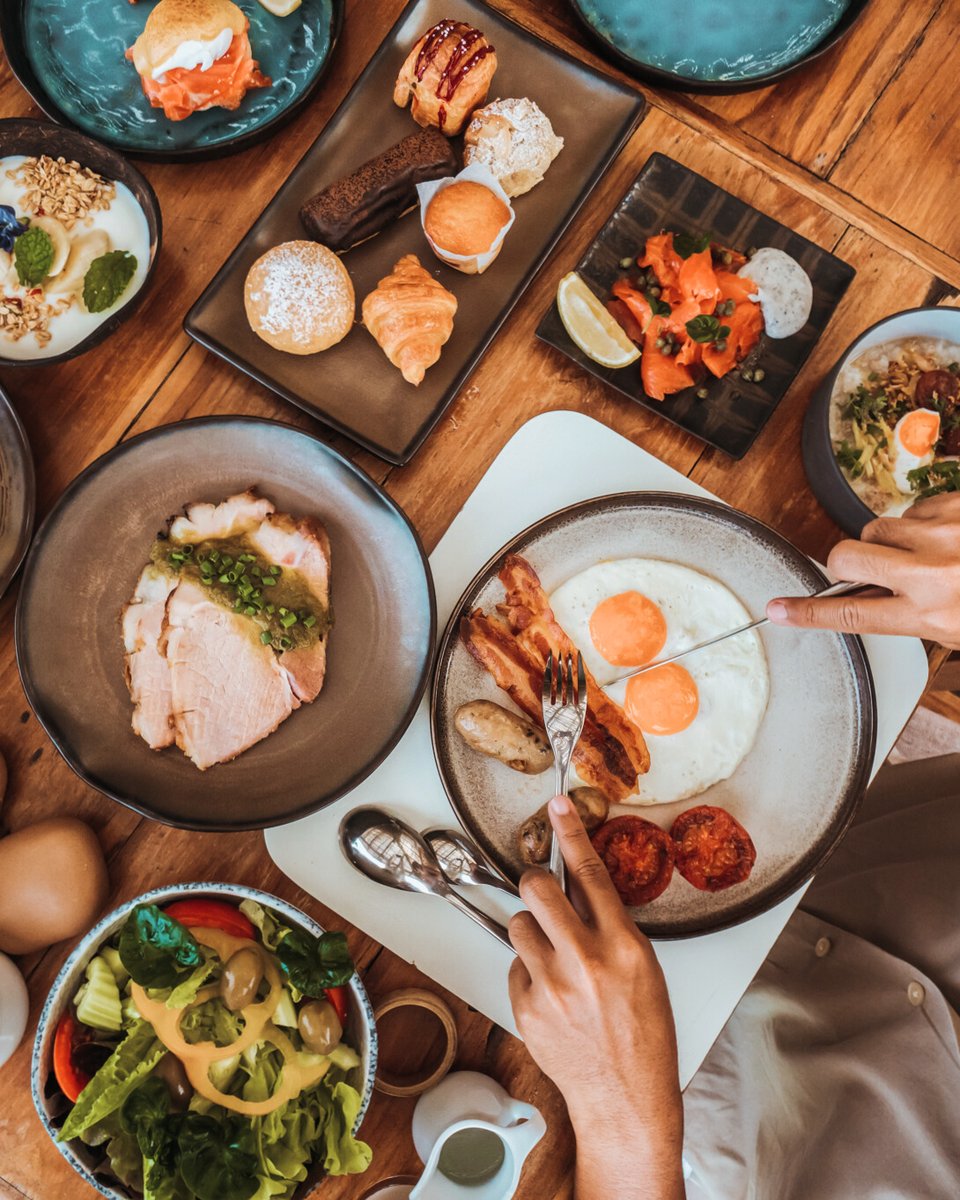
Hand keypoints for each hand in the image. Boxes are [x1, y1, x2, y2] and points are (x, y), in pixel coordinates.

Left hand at [508, 794, 682, 1199]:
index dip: (570, 833)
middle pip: (538, 889)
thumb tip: (583, 894)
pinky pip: (515, 965)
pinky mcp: (526, 1008)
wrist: (625, 1098)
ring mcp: (552, 986)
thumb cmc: (645, 1036)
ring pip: (519, 924)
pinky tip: (552, 991)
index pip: (590, 874)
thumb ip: (613, 928)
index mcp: (623, 947)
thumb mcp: (646, 971)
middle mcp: (585, 961)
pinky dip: (529, 970)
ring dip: (532, 930)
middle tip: (543, 890)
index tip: (556, 806)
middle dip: (536, 880)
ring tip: (554, 955)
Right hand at [766, 492, 959, 647]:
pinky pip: (914, 508)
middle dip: (848, 563)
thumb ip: (910, 612)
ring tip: (927, 553)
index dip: (808, 612)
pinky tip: (947, 536)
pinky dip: (923, 523)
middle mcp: (933, 572)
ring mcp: (943, 533)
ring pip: (878, 528)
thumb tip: (869, 594)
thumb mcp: (954, 627)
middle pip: (847, 558)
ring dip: (891, 541)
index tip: (779, 609)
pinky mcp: (953, 505)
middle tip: (867, 569)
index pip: (851, 613)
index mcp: (932, 612)